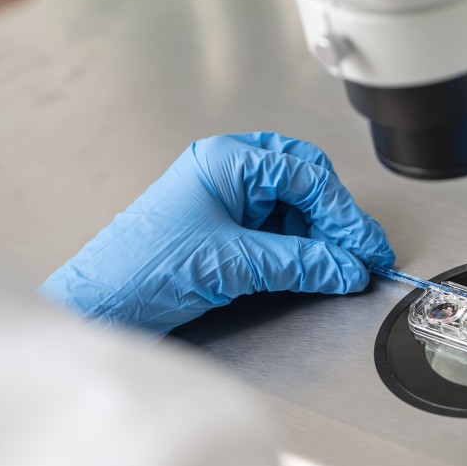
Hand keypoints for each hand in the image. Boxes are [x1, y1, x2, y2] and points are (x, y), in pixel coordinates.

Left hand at [40, 132, 394, 335]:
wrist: (100, 304)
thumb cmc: (144, 269)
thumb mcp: (235, 264)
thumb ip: (301, 262)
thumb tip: (348, 268)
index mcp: (227, 160)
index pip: (305, 177)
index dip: (343, 215)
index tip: (366, 248)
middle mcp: (227, 171)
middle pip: (303, 182)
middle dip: (335, 217)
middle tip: (361, 251)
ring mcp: (224, 198)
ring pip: (291, 206)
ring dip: (319, 235)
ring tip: (339, 266)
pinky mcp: (222, 227)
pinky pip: (274, 228)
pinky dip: (298, 247)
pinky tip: (313, 267)